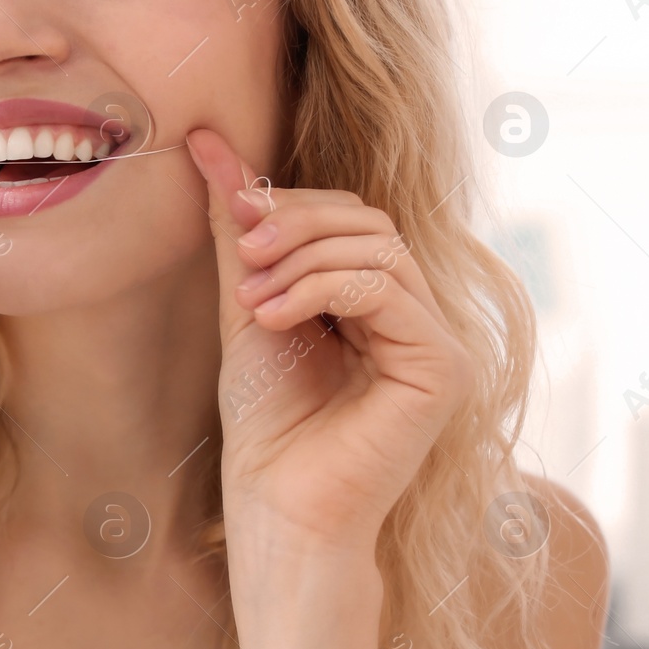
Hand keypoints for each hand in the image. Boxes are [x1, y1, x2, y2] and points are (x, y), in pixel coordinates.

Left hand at [186, 129, 473, 555]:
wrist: (276, 506)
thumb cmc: (266, 422)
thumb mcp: (247, 304)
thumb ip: (238, 231)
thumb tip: (206, 142)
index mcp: (380, 301)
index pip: (349, 217)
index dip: (289, 202)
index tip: (226, 206)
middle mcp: (418, 315)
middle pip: (367, 221)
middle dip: (296, 222)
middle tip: (241, 248)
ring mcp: (439, 342)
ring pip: (377, 249)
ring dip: (302, 257)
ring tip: (250, 297)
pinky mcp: (442, 368)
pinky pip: (387, 289)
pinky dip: (322, 288)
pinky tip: (274, 316)